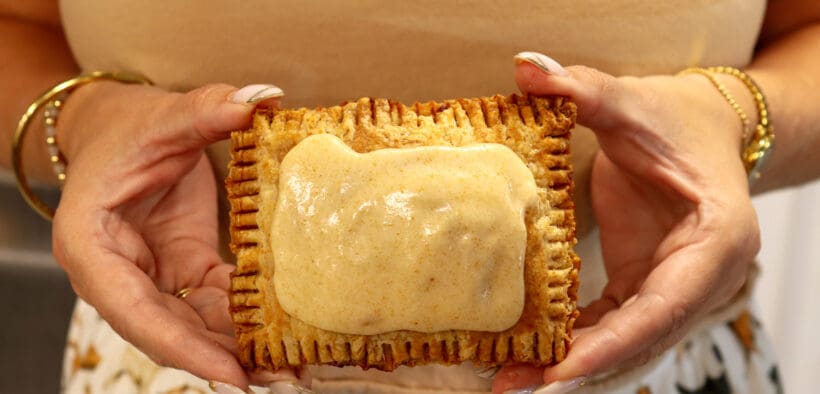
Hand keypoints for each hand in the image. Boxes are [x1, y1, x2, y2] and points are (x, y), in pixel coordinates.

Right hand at [51, 81, 286, 388]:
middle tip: (278, 379)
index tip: (230, 373)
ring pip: (191, 326)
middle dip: (219, 359)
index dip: (179, 345)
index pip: (130, 307)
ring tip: (289, 367)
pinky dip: (243, 319)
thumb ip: (204, 110)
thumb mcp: (162, 117)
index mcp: (89, 243)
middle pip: (165, 329)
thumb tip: (258, 98)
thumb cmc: (130, 127)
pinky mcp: (180, 270)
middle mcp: (115, 272)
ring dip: (237, 349)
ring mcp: (150, 276)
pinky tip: (281, 332)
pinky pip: (211, 304)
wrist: (126, 130)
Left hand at [493, 53, 760, 392]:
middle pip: (643, 340)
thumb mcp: (633, 103)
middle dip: (580, 369)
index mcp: (717, 240)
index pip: (666, 306)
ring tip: (510, 381)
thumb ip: (584, 88)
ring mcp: (677, 287)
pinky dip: (576, 342)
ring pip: (627, 344)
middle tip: (514, 386)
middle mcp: (703, 277)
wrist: (698, 128)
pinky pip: (613, 326)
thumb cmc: (677, 120)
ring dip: (572, 366)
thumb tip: (528, 67)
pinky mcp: (648, 286)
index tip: (562, 370)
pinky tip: (531, 352)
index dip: (614, 344)